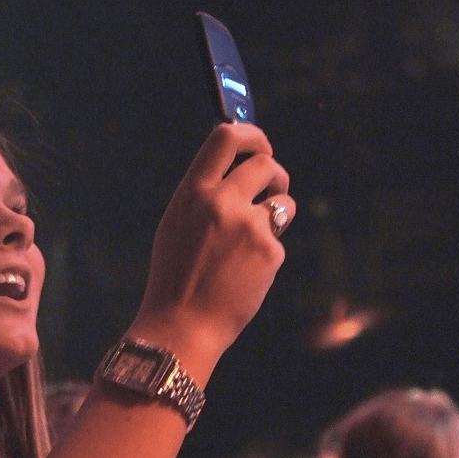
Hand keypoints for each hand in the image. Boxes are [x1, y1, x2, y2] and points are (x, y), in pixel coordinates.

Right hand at [130, 122, 294, 372]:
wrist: (182, 324)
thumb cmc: (176, 275)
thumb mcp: (177, 224)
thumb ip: (203, 194)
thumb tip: (234, 168)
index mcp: (192, 192)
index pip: (226, 137)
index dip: (250, 133)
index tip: (260, 143)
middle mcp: (221, 202)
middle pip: (265, 163)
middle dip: (275, 174)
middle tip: (272, 188)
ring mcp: (248, 226)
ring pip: (283, 200)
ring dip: (277, 210)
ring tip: (256, 236)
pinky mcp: (269, 252)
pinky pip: (278, 238)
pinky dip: (267, 250)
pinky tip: (246, 271)